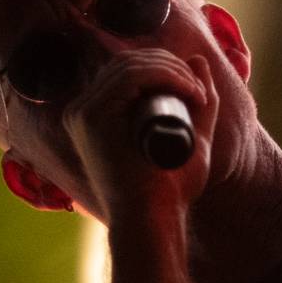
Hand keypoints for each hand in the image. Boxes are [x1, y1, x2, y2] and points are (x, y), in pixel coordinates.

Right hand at [59, 47, 212, 229]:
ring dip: (171, 70)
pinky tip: (186, 89)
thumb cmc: (169, 188)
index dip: (164, 66)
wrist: (153, 221)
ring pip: (129, 65)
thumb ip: (199, 102)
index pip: (126, 69)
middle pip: (127, 62)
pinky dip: (163, 75)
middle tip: (199, 90)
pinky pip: (128, 78)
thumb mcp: (192, 136)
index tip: (196, 88)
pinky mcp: (91, 118)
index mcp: (95, 113)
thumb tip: (199, 60)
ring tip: (197, 94)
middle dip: (170, 65)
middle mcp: (82, 110)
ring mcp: (82, 113)